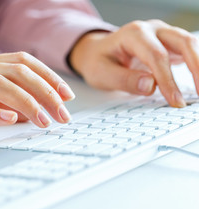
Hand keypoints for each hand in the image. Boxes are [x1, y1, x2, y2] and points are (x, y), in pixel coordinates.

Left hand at [69, 19, 198, 107]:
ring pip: (190, 44)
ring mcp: (163, 34)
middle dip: (196, 68)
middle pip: (183, 42)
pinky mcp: (170, 43)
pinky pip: (189, 50)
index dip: (168, 80)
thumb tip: (151, 85)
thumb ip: (125, 80)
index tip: (175, 101)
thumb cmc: (99, 62)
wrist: (97, 52)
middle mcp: (152, 30)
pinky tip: (197, 82)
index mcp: (133, 34)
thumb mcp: (101, 73)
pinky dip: (196, 65)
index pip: (157, 56)